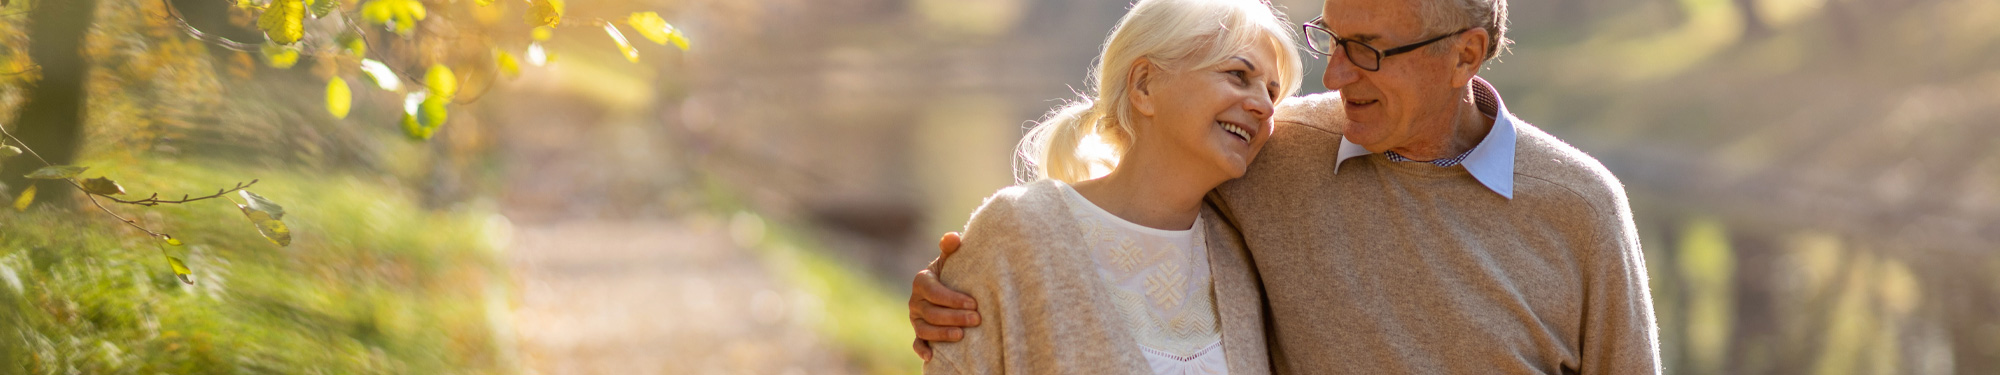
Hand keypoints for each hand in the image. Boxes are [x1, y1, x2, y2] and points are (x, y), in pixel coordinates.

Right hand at [909, 232, 979, 361]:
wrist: (948, 288)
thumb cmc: (953, 272)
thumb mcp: (951, 260)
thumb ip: (950, 249)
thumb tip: (954, 237)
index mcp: (922, 281)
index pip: (935, 292)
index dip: (953, 299)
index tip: (974, 303)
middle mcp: (915, 301)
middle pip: (931, 312)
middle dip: (954, 317)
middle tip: (976, 319)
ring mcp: (915, 318)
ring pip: (924, 329)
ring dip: (942, 334)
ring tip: (962, 335)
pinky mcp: (918, 333)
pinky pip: (916, 343)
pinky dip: (922, 350)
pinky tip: (932, 356)